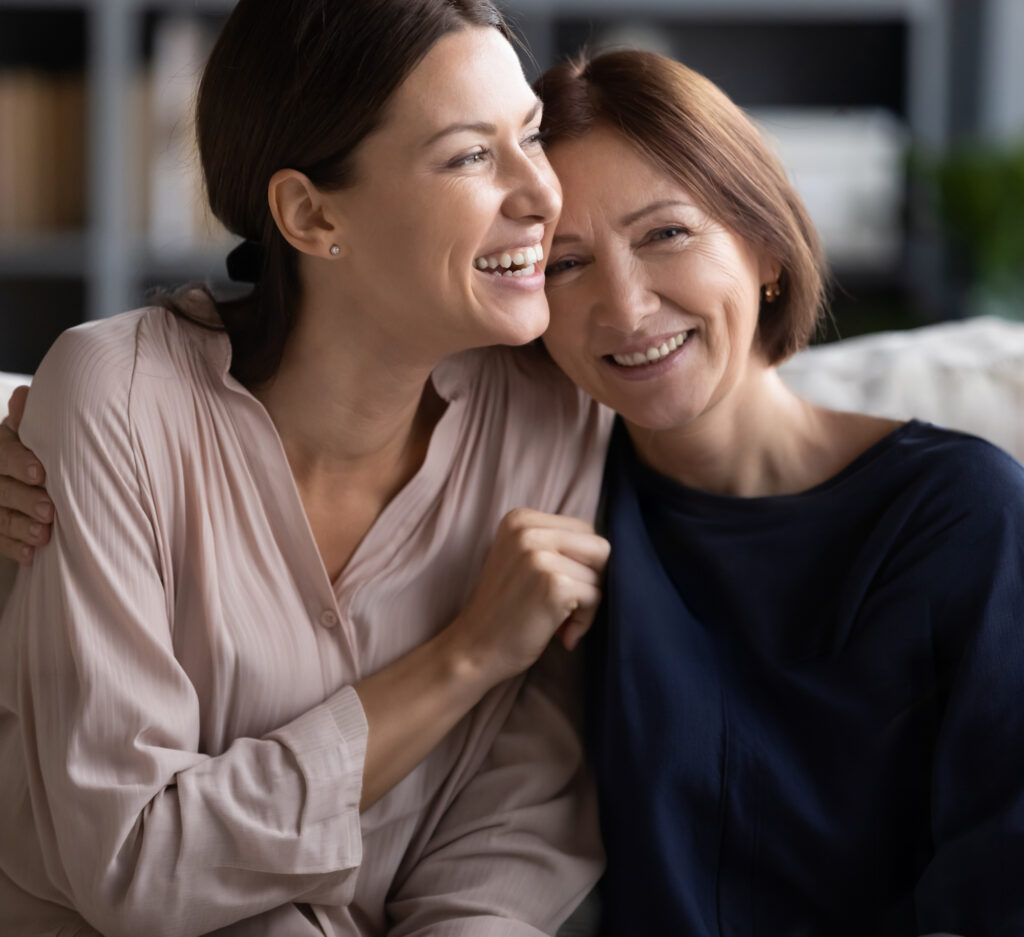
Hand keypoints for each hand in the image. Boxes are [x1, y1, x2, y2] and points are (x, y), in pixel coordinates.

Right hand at [0, 386, 52, 564]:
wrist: (28, 470)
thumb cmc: (36, 448)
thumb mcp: (31, 431)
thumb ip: (28, 419)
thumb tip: (25, 395)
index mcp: (2, 447)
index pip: (3, 454)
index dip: (19, 462)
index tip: (40, 472)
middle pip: (2, 490)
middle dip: (25, 500)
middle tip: (50, 510)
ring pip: (1, 518)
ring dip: (22, 528)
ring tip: (44, 536)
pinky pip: (1, 541)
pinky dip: (17, 548)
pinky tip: (33, 555)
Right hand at [449, 508, 609, 684]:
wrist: (473, 650)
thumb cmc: (504, 611)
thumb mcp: (521, 560)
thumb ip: (555, 545)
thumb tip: (609, 549)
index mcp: (520, 518)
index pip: (584, 530)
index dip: (582, 563)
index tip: (560, 588)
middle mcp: (528, 530)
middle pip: (598, 547)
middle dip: (592, 579)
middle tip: (568, 606)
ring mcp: (540, 556)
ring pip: (599, 575)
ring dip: (587, 605)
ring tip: (559, 622)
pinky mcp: (554, 584)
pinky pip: (595, 597)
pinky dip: (584, 621)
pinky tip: (562, 634)